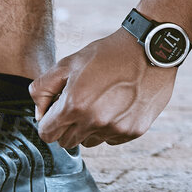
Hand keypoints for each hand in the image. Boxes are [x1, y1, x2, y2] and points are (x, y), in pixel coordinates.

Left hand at [31, 29, 175, 149]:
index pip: (47, 134)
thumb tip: (40, 114)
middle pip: (66, 142)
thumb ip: (42, 88)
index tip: (57, 111)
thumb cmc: (109, 54)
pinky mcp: (134, 131)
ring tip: (102, 102)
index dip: (48, 122)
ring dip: (89, 128)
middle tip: (81, 103)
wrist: (151, 50)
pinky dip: (110, 127)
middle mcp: (94, 122)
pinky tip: (119, 105)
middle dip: (67, 126)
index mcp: (74, 106)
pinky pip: (111, 138)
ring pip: (89, 141)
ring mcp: (115, 128)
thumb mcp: (68, 62)